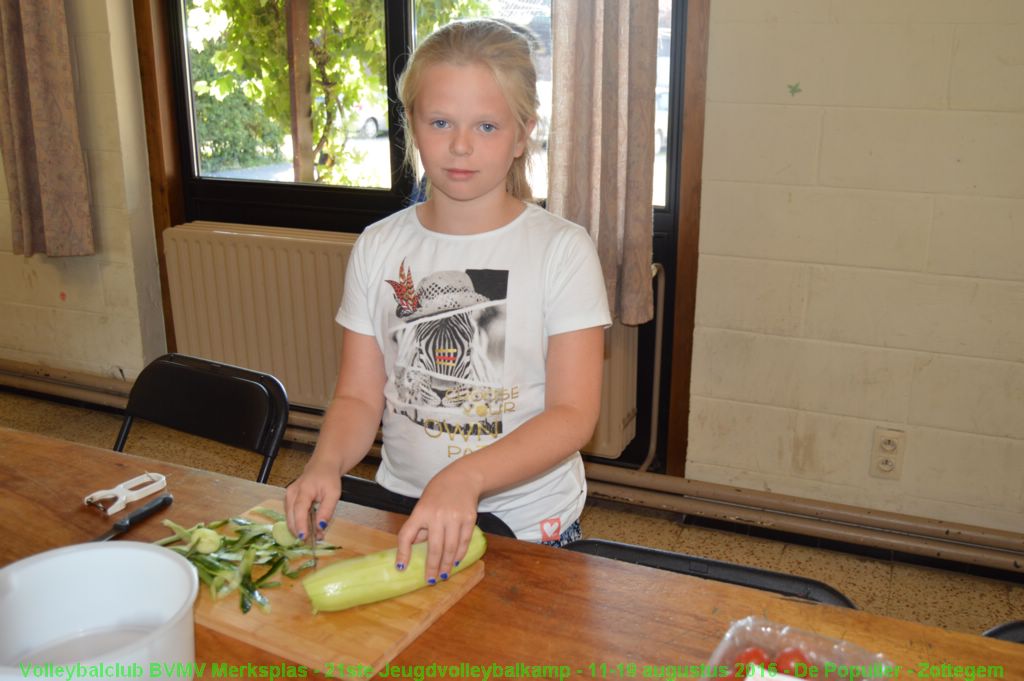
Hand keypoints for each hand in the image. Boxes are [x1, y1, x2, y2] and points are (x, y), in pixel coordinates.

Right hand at [284, 457, 340, 541]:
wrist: (323, 466)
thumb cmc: (328, 478)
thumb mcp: (333, 493)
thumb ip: (327, 510)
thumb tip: (320, 526)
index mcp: (304, 489)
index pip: (299, 509)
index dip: (300, 525)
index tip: (303, 537)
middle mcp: (292, 493)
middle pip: (291, 516)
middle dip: (300, 530)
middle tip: (312, 542)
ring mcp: (288, 496)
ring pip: (290, 517)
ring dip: (299, 528)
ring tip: (313, 536)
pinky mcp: (289, 500)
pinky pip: (291, 514)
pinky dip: (299, 523)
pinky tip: (308, 528)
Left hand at [394, 465, 481, 584]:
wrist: (462, 478)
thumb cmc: (437, 494)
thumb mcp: (423, 506)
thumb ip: (420, 527)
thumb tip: (416, 551)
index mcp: (421, 511)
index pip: (407, 535)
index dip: (403, 553)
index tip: (401, 568)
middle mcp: (437, 515)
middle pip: (434, 548)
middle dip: (432, 567)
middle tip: (430, 580)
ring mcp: (455, 517)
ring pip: (451, 548)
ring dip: (447, 564)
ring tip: (443, 575)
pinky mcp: (469, 519)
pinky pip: (464, 541)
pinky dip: (460, 554)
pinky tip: (456, 562)